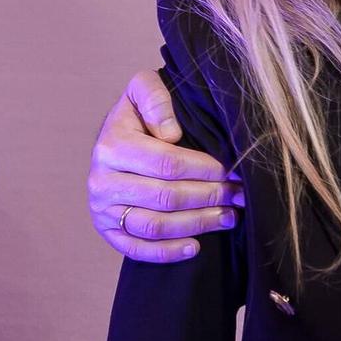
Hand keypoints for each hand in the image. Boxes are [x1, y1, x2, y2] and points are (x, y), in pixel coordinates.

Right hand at [87, 69, 239, 263]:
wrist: (113, 139)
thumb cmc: (138, 115)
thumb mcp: (143, 88)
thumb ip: (155, 97)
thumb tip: (170, 133)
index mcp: (111, 145)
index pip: (167, 163)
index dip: (206, 170)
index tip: (235, 171)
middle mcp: (101, 181)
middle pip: (165, 197)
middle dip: (210, 197)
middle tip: (239, 195)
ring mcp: (102, 210)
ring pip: (155, 226)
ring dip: (197, 225)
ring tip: (228, 217)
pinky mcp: (107, 231)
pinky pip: (138, 249)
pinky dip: (168, 252)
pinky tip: (196, 247)